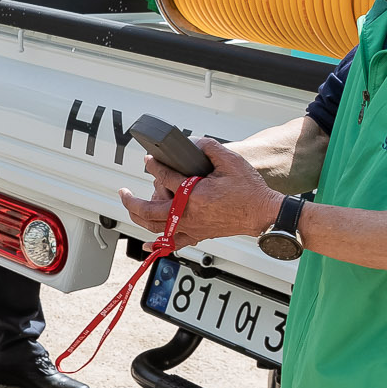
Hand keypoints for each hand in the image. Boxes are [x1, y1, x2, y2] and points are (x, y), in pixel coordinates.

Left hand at [120, 138, 280, 245]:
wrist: (263, 213)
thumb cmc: (250, 190)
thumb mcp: (230, 161)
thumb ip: (208, 148)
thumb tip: (191, 143)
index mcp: (195, 194)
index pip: (165, 177)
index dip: (154, 166)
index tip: (149, 160)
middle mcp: (189, 213)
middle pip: (150, 209)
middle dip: (131, 200)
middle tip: (123, 191)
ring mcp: (192, 227)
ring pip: (156, 226)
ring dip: (138, 216)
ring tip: (130, 207)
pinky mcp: (199, 234)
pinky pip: (173, 243)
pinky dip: (157, 244)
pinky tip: (147, 244)